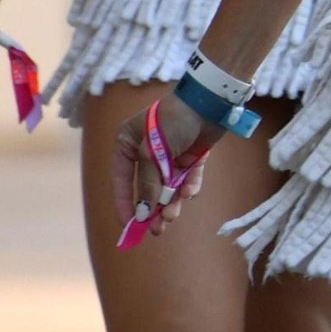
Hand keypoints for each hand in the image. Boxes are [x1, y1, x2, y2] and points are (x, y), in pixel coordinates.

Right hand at [109, 91, 215, 242]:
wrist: (209, 102)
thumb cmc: (174, 121)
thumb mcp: (153, 153)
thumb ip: (147, 184)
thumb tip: (142, 215)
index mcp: (128, 143)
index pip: (121, 179)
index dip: (125, 204)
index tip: (130, 227)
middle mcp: (147, 150)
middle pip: (147, 187)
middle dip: (153, 208)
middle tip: (158, 230)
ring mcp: (170, 154)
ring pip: (168, 187)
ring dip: (170, 202)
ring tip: (173, 214)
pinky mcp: (190, 156)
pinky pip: (186, 179)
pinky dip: (188, 188)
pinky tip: (189, 193)